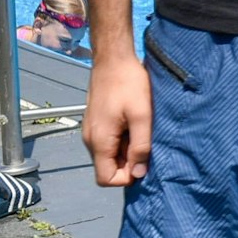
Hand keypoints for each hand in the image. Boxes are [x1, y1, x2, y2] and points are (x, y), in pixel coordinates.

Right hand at [84, 55, 152, 186]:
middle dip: (129, 162)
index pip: (105, 178)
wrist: (113, 58)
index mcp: (99, 141)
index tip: (143, 161)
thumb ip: (141, 145)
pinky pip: (109, 141)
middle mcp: (91, 140)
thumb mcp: (141, 115)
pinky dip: (123, 138)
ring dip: (127, 149)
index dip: (126, 177)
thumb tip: (139, 173)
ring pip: (109, 154)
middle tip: (146, 142)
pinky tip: (135, 122)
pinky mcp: (96, 121)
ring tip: (141, 129)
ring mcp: (92, 130)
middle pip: (107, 167)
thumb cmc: (129, 84)